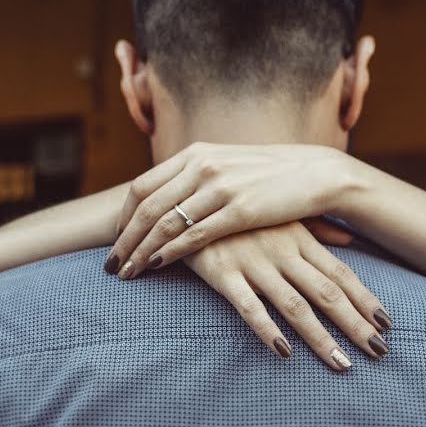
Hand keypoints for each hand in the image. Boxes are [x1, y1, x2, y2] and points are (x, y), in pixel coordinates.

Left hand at [105, 142, 351, 278]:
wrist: (314, 172)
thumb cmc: (269, 174)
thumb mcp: (226, 164)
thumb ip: (196, 176)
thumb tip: (168, 196)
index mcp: (195, 153)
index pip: (142, 186)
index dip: (124, 217)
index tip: (117, 240)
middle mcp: (202, 166)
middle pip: (145, 206)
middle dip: (124, 239)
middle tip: (111, 265)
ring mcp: (220, 187)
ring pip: (164, 223)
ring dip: (140, 251)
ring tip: (128, 273)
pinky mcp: (240, 210)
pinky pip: (193, 235)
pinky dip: (169, 252)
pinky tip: (156, 266)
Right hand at [183, 221, 391, 369]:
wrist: (187, 201)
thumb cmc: (239, 211)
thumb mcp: (279, 214)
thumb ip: (315, 228)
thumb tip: (349, 238)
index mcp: (298, 237)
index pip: (340, 273)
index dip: (364, 299)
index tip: (387, 323)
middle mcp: (282, 252)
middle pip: (326, 293)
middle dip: (355, 324)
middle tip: (379, 352)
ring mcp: (254, 264)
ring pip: (295, 306)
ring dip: (321, 337)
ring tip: (342, 364)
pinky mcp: (224, 275)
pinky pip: (249, 307)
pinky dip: (268, 329)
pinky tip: (285, 352)